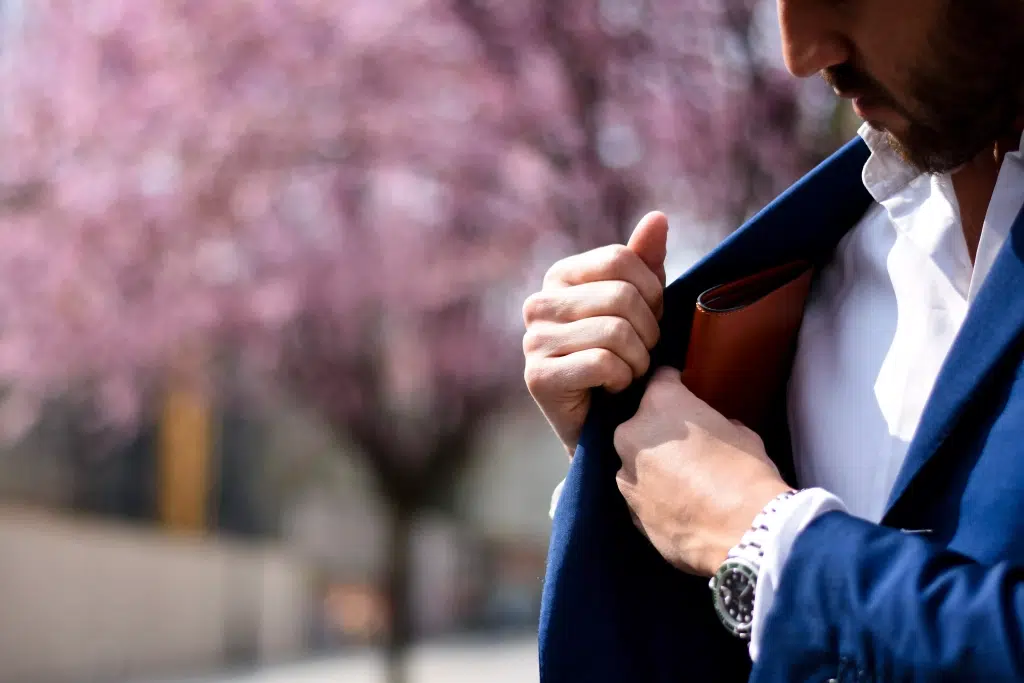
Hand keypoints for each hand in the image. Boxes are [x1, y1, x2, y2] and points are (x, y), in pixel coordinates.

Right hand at [523, 212, 667, 454]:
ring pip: (616, 331)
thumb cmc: (624, 358)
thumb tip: (658, 218)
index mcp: (560, 276)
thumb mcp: (640, 305)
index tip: (650, 319)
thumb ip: (645, 262)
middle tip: (642, 354)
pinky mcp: (538, 377)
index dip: (652, 291)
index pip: (621, 259)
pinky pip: (603, 363)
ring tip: (628, 372)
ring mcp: (533, 340)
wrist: (604, 423)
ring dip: (638, 360)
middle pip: (621, 296)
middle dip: (649, 331)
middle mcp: (538, 303)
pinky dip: (621, 380)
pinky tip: (611, 389)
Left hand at [614, 367, 791, 575]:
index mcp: (660, 404)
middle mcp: (632, 434)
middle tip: (688, 446)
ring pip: (635, 461)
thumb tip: (713, 429)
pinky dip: (655, 497)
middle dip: (659, 431)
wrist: (744, 532)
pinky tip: (681, 507)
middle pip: (641, 423)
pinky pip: (640, 494)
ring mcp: (625, 475)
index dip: (675, 385)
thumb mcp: (740, 433)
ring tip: (685, 482)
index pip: (660, 379)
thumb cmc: (746, 473)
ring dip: (653, 466)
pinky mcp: (629, 511)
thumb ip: (715, 422)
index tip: (684, 393)